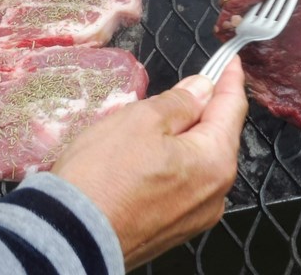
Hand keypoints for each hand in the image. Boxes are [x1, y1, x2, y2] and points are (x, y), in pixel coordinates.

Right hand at [51, 57, 247, 269]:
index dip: (229, 79)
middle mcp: (216, 192)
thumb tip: (203, 89)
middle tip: (178, 91)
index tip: (231, 60)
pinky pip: (182, 185)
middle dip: (200, 111)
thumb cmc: (103, 175)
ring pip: (198, 162)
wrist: (68, 239)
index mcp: (215, 160)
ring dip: (182, 140)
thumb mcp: (141, 120)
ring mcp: (196, 215)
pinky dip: (171, 165)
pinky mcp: (173, 230)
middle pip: (216, 136)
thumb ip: (180, 101)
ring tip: (150, 127)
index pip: (232, 107)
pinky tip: (144, 160)